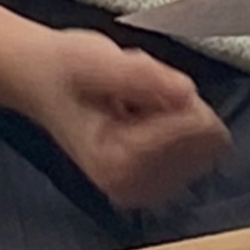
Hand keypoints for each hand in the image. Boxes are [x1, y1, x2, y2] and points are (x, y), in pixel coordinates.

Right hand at [17, 27, 231, 209]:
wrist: (43, 80)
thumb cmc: (64, 70)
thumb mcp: (95, 59)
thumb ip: (140, 76)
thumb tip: (186, 93)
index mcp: (117, 165)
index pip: (195, 128)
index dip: (172, 93)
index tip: (134, 86)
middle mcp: (134, 188)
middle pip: (205, 140)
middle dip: (176, 107)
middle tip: (133, 95)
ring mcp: (148, 190)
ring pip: (206, 145)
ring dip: (176, 115)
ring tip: (133, 104)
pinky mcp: (158, 184)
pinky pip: (200, 150)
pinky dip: (176, 126)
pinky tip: (140, 117)